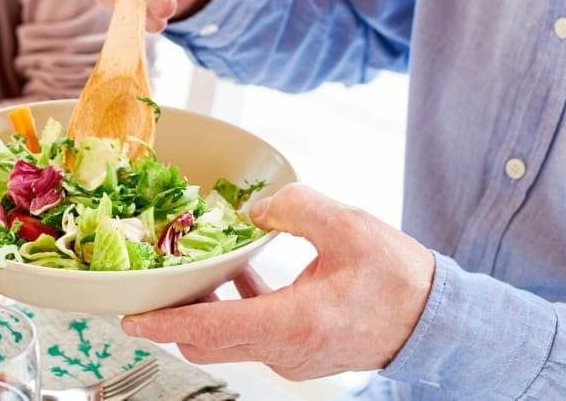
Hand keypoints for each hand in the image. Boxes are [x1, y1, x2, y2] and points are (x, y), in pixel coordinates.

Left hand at [120, 184, 433, 380]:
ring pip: (229, 340)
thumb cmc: (398, 277)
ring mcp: (293, 359)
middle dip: (174, 315)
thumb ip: (295, 207)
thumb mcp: (347, 225)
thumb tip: (256, 207)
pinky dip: (236, 310)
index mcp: (291, 323)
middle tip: (154, 282)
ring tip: (195, 270)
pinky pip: (253, 336)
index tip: (130, 317)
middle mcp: (285, 350)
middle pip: (208, 341)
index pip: (208, 328)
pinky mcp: (301, 354)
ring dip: (206, 310)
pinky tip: (240, 275)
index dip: (163, 323)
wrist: (436, 319)